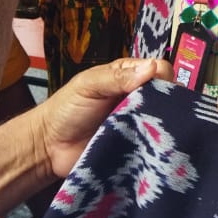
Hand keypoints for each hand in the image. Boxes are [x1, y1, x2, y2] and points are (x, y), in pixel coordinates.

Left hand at [32, 56, 168, 179]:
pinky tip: (162, 150)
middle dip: (170, 104)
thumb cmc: (66, 109)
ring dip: (166, 126)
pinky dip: (159, 146)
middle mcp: (139, 98)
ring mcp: (139, 124)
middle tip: (164, 115)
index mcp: (129, 76)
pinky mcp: (137, 148)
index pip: (160, 71)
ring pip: (165, 121)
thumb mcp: (89, 85)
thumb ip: (118, 78)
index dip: (163, 78)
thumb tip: (153, 67)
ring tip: (164, 134)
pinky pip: (155, 145)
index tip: (160, 89)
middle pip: (167, 96)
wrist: (48, 147)